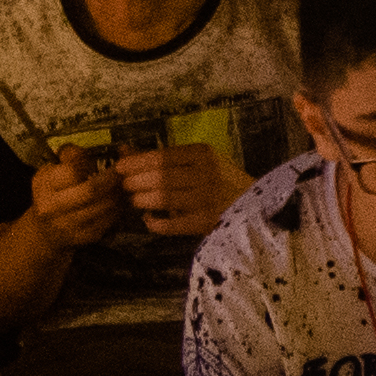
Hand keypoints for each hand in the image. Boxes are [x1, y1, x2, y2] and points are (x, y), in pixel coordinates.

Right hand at [30, 148, 133, 250]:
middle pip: (91, 190)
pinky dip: (118, 207)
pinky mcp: (85, 237)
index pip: (72, 171)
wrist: (46, 231)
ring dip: (118, 193)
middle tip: (121, 171)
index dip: (88, 163)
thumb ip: (73, 155)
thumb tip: (104, 148)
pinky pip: (110, 220)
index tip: (94, 159)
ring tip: (123, 184)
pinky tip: (119, 200)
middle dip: (111, 178)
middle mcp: (52, 207)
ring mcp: (69, 225)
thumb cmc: (53, 192)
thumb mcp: (53, 169)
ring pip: (104, 205)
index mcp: (43, 185)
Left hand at [114, 141, 245, 236]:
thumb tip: (124, 150)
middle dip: (136, 182)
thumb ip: (161, 157)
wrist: (255, 205)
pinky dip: (155, 223)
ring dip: (142, 200)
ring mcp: (205, 199)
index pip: (161, 156)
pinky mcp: (205, 222)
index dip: (136, 162)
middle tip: (126, 186)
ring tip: (135, 200)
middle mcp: (205, 174)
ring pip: (164, 198)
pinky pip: (171, 225)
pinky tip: (149, 220)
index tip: (120, 167)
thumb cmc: (221, 179)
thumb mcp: (197, 161)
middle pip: (160, 177)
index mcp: (203, 154)